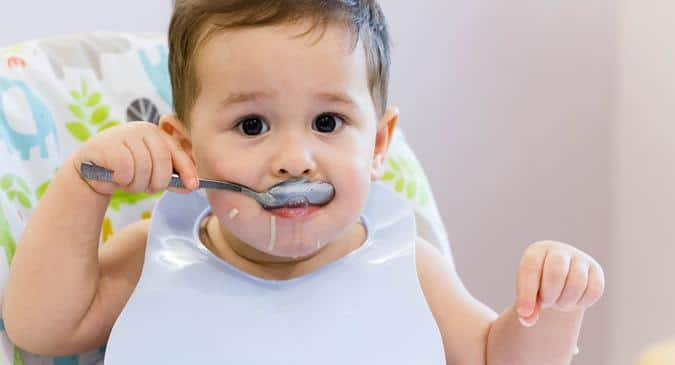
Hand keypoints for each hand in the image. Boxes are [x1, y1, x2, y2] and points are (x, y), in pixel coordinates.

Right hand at [71, 122, 198, 195]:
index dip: (187, 169)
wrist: (90, 170)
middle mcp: (143, 129)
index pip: (177, 152)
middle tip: (145, 188)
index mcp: (157, 134)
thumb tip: (192, 186)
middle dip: (156, 182)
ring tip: (127, 183)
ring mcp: (125, 134)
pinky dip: (122, 179)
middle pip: (162, 162)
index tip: (193, 186)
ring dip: (136, 184)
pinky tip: (115, 178)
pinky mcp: (107, 144)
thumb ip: (171, 178)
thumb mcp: (151, 173)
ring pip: (144, 167)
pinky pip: (126, 169)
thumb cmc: (125, 171)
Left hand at [515, 241, 604, 326]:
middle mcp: (559, 251)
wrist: (560, 282)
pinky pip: (594, 290)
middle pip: (556, 272)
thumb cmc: (539, 287)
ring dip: (566, 301)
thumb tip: (527, 319)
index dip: (526, 293)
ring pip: (577, 283)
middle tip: (548, 302)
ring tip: (559, 301)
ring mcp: (580, 259)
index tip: (524, 312)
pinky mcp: (595, 270)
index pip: (530, 268)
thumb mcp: (528, 295)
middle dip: (550, 295)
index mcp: (537, 252)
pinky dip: (582, 302)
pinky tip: (574, 301)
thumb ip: (525, 308)